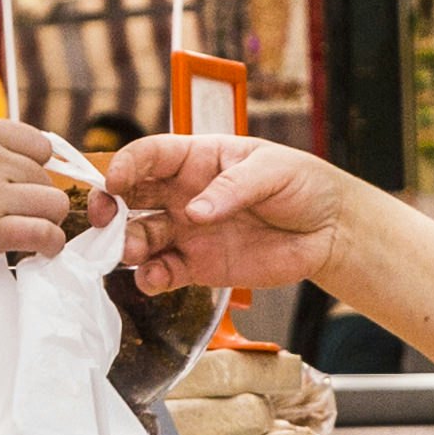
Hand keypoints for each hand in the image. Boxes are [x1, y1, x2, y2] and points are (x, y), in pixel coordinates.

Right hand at [0, 116, 71, 290]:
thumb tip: (15, 152)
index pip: (37, 141)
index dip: (36, 165)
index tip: (26, 183)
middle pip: (44, 174)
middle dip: (35, 195)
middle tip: (17, 214)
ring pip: (52, 202)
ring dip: (48, 219)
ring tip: (35, 230)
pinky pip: (45, 233)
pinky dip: (51, 244)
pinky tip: (44, 249)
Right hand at [109, 134, 345, 297]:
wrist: (329, 230)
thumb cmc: (302, 184)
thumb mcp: (273, 171)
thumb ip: (233, 188)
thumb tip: (195, 212)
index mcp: (197, 159)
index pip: (150, 155)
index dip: (127, 165)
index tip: (115, 182)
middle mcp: (183, 194)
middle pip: (131, 197)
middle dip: (109, 207)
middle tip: (104, 221)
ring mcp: (187, 232)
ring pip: (140, 237)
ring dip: (128, 246)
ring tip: (133, 253)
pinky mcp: (197, 266)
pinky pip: (163, 273)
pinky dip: (151, 278)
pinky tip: (153, 279)